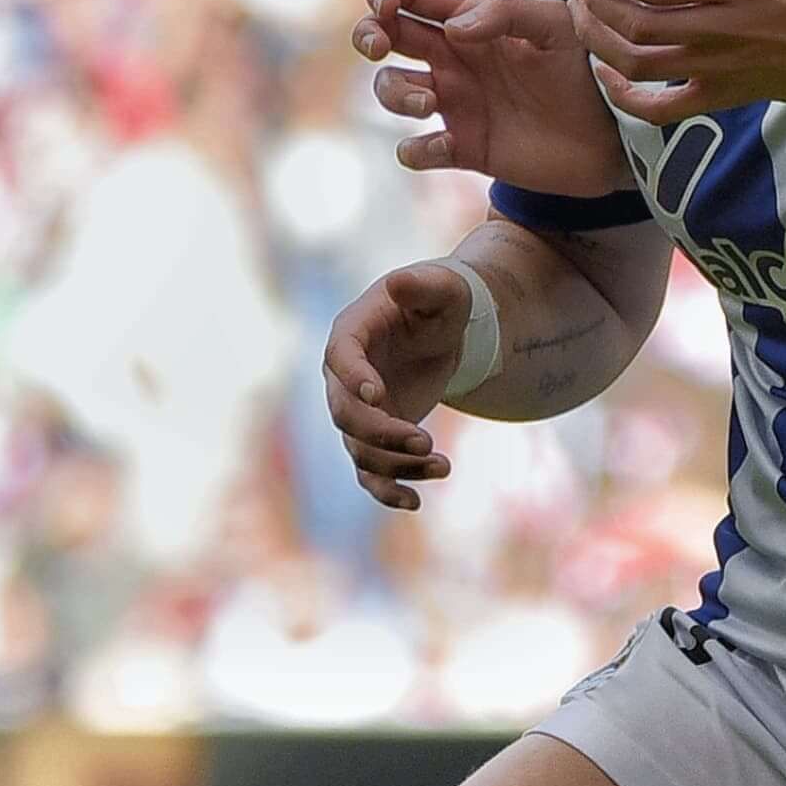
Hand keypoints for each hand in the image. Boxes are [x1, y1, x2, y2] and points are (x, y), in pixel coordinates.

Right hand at [325, 263, 479, 510]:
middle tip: (426, 443)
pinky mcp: (376, 436)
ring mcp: (357, 410)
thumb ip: (421, 285)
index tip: (378, 395)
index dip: (354, 377)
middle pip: (346, 415)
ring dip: (397, 466)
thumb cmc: (443, 301)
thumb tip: (398, 282)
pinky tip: (415, 503)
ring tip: (444, 466)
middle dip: (382, 433)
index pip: (340, 358)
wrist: (445, 331)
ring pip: (361, 450)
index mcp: (351, 334)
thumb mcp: (443, 288)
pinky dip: (388, 490)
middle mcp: (343, 377)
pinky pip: (371, 471)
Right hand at [357, 0, 618, 199]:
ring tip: (425, 103)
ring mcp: (459, 105)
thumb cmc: (592, 67)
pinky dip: (416, 150)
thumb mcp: (558, 26)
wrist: (621, 131)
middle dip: (368, 35)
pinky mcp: (468, 149)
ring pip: (393, 91)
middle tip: (378, 45)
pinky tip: (442, 146)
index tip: (386, 7)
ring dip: (394, 94)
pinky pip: (419, 151)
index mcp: (473, 21)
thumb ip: (506, 15)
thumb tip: (454, 30)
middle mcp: (457, 60)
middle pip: (387, 38)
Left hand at [569, 0, 785, 121]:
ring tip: (587, 18)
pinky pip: (662, 109)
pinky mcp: (723, 95)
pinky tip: (608, 76)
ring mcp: (718, 68)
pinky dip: (626, 98)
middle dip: (597, 4)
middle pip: (636, 24)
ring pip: (639, 64)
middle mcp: (719, 29)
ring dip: (600, 42)